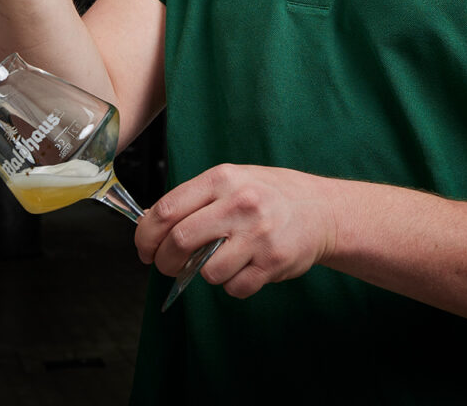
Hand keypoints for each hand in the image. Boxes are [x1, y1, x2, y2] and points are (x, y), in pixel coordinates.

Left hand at [135, 164, 339, 299]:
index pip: (167, 210)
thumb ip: (195, 199)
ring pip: (207, 271)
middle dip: (165, 262)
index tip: (144, 249)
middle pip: (179, 241)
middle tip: (168, 266)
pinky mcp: (273, 261)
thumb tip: (151, 225)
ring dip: (204, 274)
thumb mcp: (232, 181)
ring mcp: (257, 234)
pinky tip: (243, 269)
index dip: (146, 236)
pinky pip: (234, 287)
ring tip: (219, 262)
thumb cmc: (270, 195)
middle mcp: (239, 203)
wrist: (322, 209)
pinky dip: (232, 285)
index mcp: (222, 179)